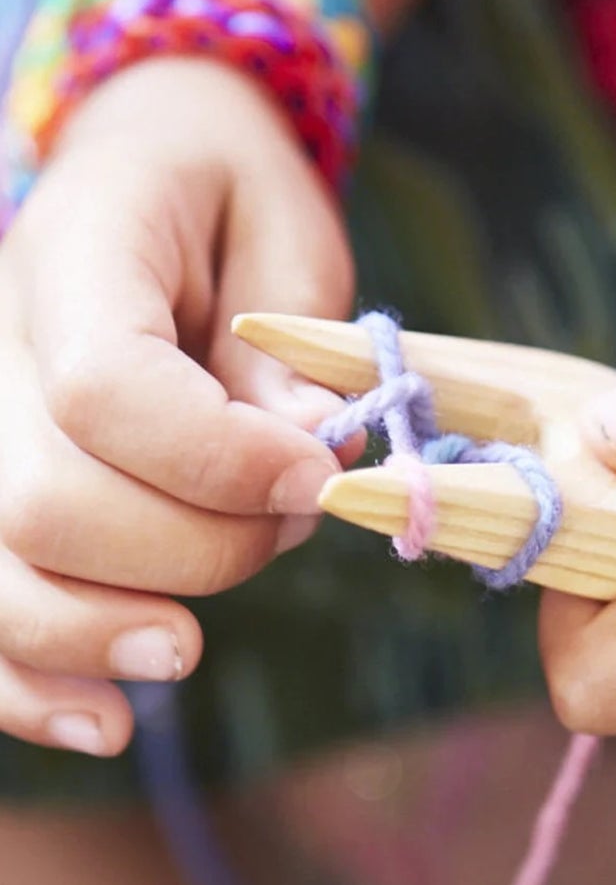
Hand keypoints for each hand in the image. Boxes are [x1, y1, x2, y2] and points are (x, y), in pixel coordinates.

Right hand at [0, 57, 355, 755]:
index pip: (108, 389)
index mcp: (78, 253)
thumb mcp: (285, 231)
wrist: (145, 166)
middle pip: (48, 501)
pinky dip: (29, 677)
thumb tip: (301, 455)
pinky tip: (107, 717)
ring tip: (189, 646)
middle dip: (193, 550)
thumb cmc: (226, 192)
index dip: (217, 461)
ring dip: (99, 633)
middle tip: (290, 524)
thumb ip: (289, 345)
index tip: (317, 479)